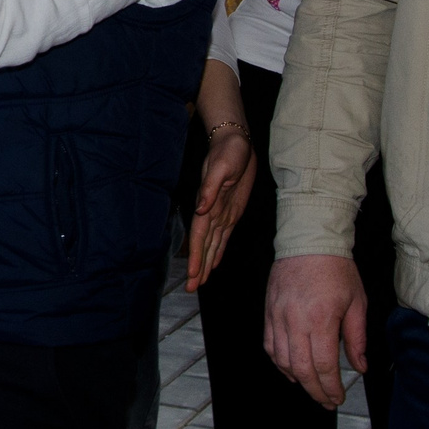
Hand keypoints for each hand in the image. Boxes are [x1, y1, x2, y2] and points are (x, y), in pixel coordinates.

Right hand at [184, 127, 254, 290]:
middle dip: (198, 266)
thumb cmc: (229, 150)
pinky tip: (214, 261)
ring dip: (205, 262)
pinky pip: (222, 235)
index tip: (193, 275)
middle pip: (202, 244)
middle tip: (191, 289)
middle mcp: (211, 211)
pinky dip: (216, 250)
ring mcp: (220, 212)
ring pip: (211, 243)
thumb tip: (200, 208)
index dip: (196, 256)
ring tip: (199, 281)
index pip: (199, 235)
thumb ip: (210, 188)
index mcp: (207, 203)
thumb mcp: (221, 167)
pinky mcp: (231, 210)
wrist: (236, 140)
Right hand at [266, 254, 366, 411]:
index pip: (324, 366)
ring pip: (281, 360)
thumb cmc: (336, 268)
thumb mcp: (357, 302)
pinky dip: (279, 362)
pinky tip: (290, 368)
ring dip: (297, 379)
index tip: (338, 397)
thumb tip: (360, 366)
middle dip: (315, 391)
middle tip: (326, 401)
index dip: (331, 388)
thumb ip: (357, 338)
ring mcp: (279, 315)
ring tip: (311, 386)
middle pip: (301, 369)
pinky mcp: (269, 310)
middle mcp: (296, 320)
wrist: (309, 239)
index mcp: (321, 318)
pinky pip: (269, 344)